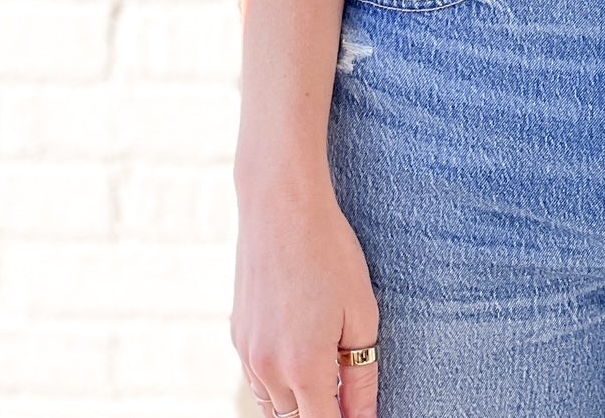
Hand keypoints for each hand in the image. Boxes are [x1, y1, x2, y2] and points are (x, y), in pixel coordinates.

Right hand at [232, 171, 380, 417]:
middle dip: (319, 416)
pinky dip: (277, 385)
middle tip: (346, 401)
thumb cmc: (330, 254)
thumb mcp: (361, 314)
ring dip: (296, 406)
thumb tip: (366, 416)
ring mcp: (247, 354)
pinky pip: (256, 379)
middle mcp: (268, 370)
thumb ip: (362, 376)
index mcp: (304, 368)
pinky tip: (301, 361)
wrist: (280, 207)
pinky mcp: (238, 335)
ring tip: (326, 386)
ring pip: (271, 407)